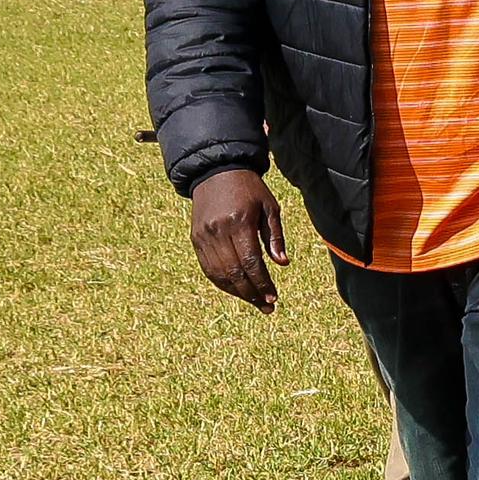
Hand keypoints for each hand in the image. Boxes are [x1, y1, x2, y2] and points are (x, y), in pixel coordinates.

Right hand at [189, 168, 287, 311]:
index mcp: (239, 222)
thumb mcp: (270, 207)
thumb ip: (275, 236)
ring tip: (255, 302)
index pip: (251, 261)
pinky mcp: (196, 239)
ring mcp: (203, 236)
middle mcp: (218, 231)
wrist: (216, 173)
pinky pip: (208, 268)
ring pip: (219, 274)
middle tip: (267, 306)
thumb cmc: (250, 190)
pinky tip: (236, 290)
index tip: (273, 296)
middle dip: (251, 293)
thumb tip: (282, 264)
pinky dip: (222, 283)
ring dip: (237, 292)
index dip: (262, 282)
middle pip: (234, 272)